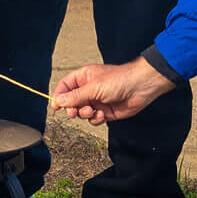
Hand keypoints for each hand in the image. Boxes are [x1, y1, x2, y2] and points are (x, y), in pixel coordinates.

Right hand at [51, 57, 174, 124]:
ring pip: (82, 113)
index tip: (56, 106)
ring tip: (93, 111)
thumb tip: (58, 101)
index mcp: (84, 77)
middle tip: (75, 112)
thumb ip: (75, 96)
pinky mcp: (105, 112)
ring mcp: (97, 101)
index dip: (59, 96)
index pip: (65, 86)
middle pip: (71, 102)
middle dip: (73, 108)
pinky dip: (96, 119)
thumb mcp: (93, 87)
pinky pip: (93, 120)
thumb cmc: (119, 80)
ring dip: (85, 114)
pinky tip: (103, 114)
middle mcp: (89, 89)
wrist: (140, 88)